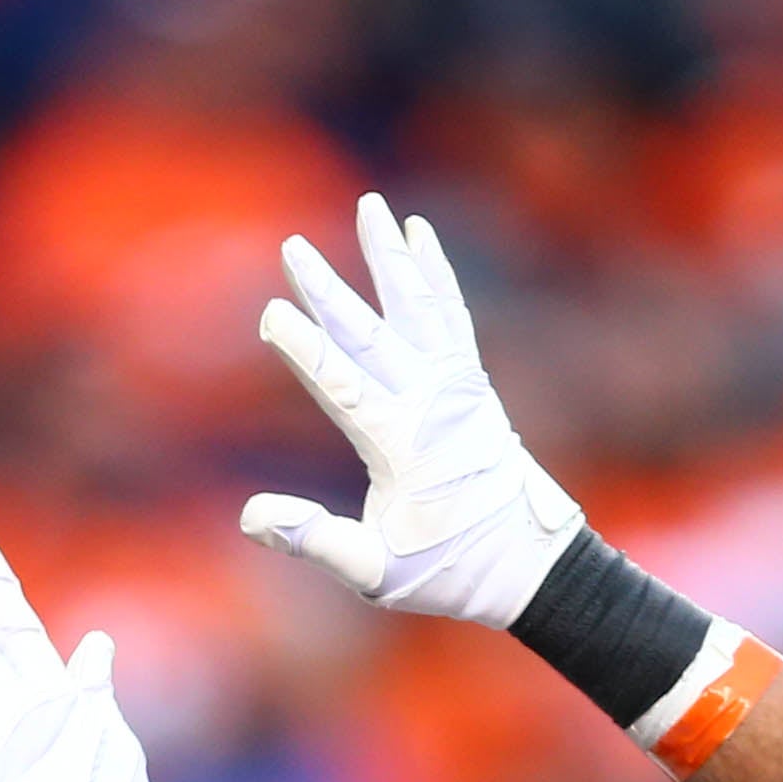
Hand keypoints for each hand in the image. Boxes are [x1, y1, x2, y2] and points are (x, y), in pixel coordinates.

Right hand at [241, 193, 582, 629]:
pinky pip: (452, 314)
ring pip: (420, 308)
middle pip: (373, 336)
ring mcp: (457, 389)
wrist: (531, 565)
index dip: (307, 350)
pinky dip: (435, 274)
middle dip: (330, 292)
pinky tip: (418, 237)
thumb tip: (252, 516)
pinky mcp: (471, 383)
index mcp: (403, 449)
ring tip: (373, 207)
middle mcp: (432, 407)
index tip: (272, 314)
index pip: (345, 388)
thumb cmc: (450, 572)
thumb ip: (318, 542)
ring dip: (392, 258)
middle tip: (293, 247)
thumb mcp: (378, 574)